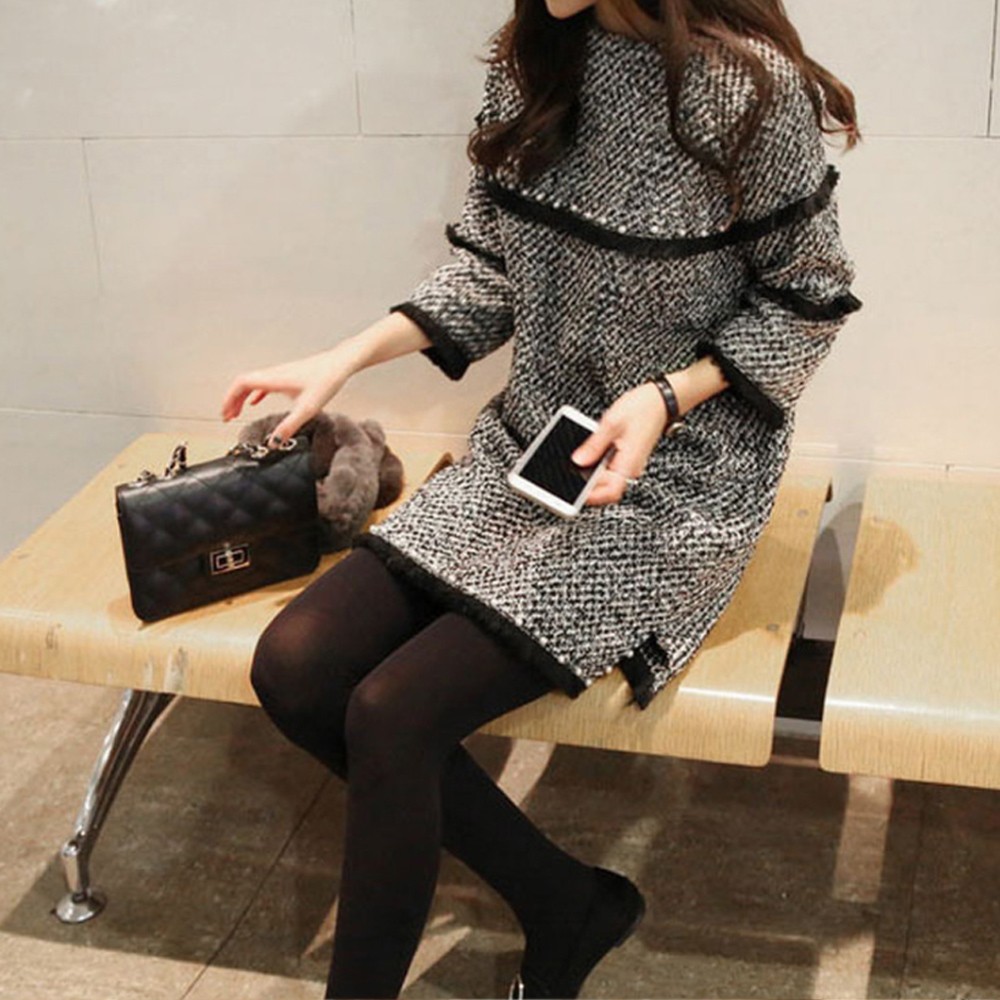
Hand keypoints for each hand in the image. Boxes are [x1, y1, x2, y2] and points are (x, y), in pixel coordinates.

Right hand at [219, 345, 354, 445]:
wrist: (340, 364)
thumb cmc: (327, 380)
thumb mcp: (308, 409)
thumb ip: (289, 426)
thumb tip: (274, 442)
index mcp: (273, 379)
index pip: (241, 384)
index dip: (229, 399)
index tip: (225, 414)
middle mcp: (273, 373)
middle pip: (243, 384)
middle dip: (232, 401)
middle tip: (227, 417)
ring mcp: (280, 373)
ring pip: (252, 383)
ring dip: (241, 397)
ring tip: (236, 412)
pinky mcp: (288, 375)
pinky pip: (264, 384)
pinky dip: (254, 394)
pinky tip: (256, 402)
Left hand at [570, 382, 668, 505]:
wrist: (660, 400)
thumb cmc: (642, 408)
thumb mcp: (612, 423)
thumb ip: (594, 444)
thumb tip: (578, 460)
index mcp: (629, 463)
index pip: (611, 492)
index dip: (593, 496)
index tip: (577, 492)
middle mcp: (631, 468)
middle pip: (607, 488)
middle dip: (588, 486)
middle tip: (571, 477)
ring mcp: (629, 464)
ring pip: (608, 479)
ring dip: (592, 476)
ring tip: (578, 463)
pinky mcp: (626, 457)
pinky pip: (610, 468)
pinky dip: (598, 466)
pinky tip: (589, 454)